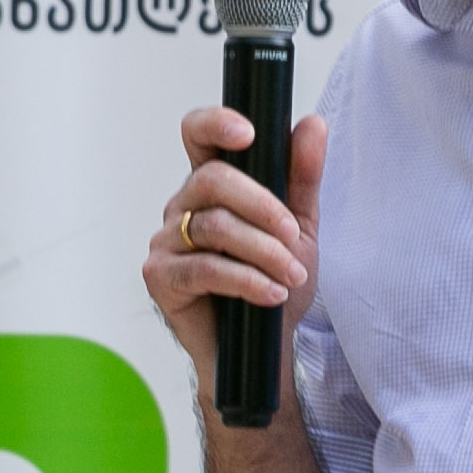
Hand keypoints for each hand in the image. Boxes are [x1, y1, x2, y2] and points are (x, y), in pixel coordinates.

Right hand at [141, 108, 330, 391]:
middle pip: (211, 180)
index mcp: (211, 185)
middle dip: (261, 206)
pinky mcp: (160, 276)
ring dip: (263, 251)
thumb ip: (302, 176)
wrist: (263, 348)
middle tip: (293, 235)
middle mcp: (183, 206)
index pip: (198, 135)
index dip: (215, 124)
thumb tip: (312, 124)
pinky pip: (204, 268)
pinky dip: (246, 280)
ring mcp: (166, 240)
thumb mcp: (299, 227)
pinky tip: (270, 294)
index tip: (248, 134)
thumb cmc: (273, 282)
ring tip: (292, 275)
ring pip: (214, 227)